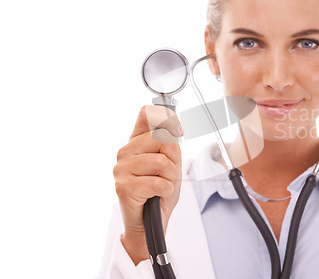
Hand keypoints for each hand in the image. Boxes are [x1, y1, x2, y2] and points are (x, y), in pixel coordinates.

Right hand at [113, 105, 183, 263]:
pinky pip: (158, 182)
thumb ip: (171, 143)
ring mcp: (121, 168)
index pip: (146, 113)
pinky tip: (158, 196)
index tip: (178, 131)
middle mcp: (125, 151)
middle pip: (162, 139)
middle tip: (167, 175)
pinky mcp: (123, 186)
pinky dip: (166, 191)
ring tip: (162, 187)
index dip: (166, 117)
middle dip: (174, 160)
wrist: (150, 223)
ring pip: (161, 161)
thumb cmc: (160, 192)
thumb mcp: (172, 163)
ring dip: (170, 178)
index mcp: (136, 141)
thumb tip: (173, 129)